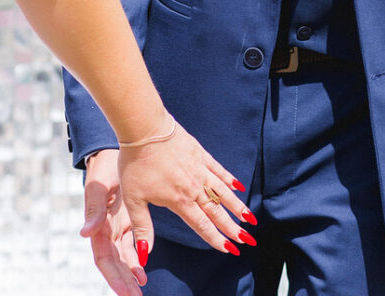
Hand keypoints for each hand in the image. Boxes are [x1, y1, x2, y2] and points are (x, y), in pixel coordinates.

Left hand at [81, 122, 257, 292]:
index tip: (229, 249)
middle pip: (217, 211)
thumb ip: (142, 228)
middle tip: (248, 240)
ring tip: (250, 218)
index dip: (216, 239)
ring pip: (223, 192)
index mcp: (179, 200)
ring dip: (237, 206)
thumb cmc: (136, 164)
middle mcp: (194, 187)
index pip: (202, 225)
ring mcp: (199, 169)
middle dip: (233, 227)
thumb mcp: (134, 200)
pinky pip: (219, 170)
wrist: (145, 129)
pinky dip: (229, 179)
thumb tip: (143, 255)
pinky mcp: (200, 154)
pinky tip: (238, 186)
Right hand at [81, 149, 145, 295]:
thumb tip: (85, 234)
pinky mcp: (125, 219)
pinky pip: (130, 244)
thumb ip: (93, 210)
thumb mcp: (98, 186)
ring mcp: (115, 226)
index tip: (125, 292)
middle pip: (114, 263)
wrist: (112, 151)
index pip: (104, 259)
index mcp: (97, 226)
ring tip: (142, 287)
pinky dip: (137, 256)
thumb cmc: (103, 167)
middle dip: (123, 281)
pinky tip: (144, 268)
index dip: (113, 277)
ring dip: (131, 272)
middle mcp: (104, 230)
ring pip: (122, 257)